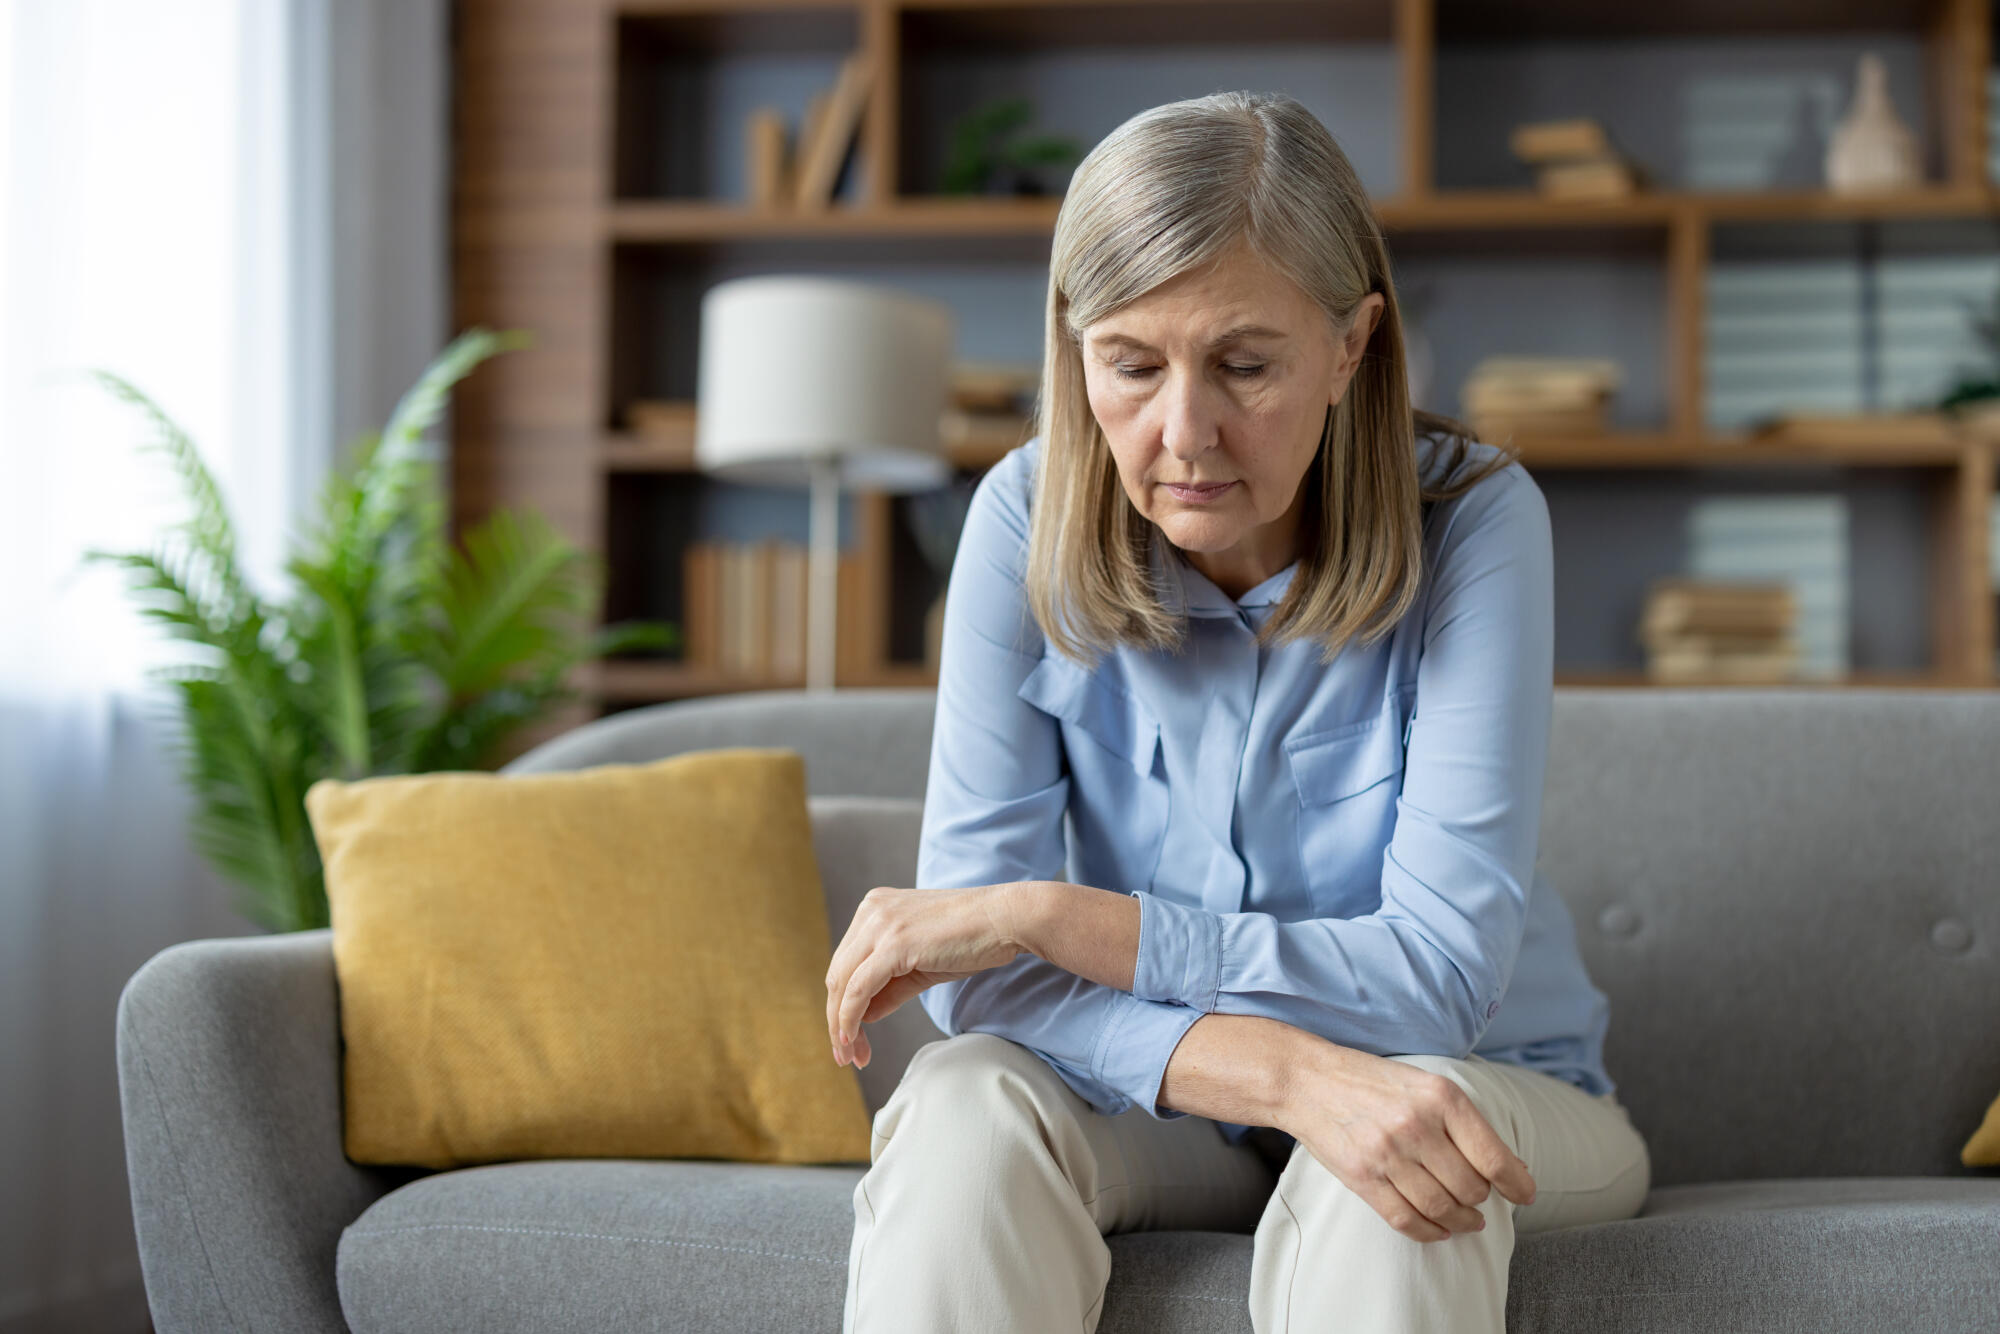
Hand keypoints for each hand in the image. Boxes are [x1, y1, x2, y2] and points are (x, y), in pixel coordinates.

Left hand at [824, 883, 1026, 1068]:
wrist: (1007, 919)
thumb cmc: (972, 939)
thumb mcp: (922, 964)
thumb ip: (890, 986)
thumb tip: (863, 1016)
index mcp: (874, 908)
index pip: (845, 963)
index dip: (841, 1005)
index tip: (850, 1039)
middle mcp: (870, 911)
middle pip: (837, 975)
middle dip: (837, 1020)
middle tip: (845, 1056)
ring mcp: (880, 925)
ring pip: (842, 984)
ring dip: (840, 1025)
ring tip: (850, 1056)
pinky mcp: (893, 943)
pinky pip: (858, 988)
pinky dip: (850, 1018)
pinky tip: (853, 1039)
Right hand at [1277, 1042, 1536, 1242]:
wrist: (1307, 1080)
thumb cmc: (1371, 1080)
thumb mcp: (1425, 1083)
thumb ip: (1464, 1122)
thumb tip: (1512, 1168)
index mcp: (1440, 1097)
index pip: (1493, 1156)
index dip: (1516, 1183)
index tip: (1525, 1194)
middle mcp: (1416, 1126)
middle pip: (1470, 1188)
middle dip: (1481, 1199)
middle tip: (1479, 1198)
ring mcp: (1387, 1154)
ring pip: (1442, 1209)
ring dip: (1461, 1221)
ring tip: (1466, 1219)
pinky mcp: (1363, 1178)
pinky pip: (1407, 1220)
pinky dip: (1430, 1233)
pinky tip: (1440, 1229)